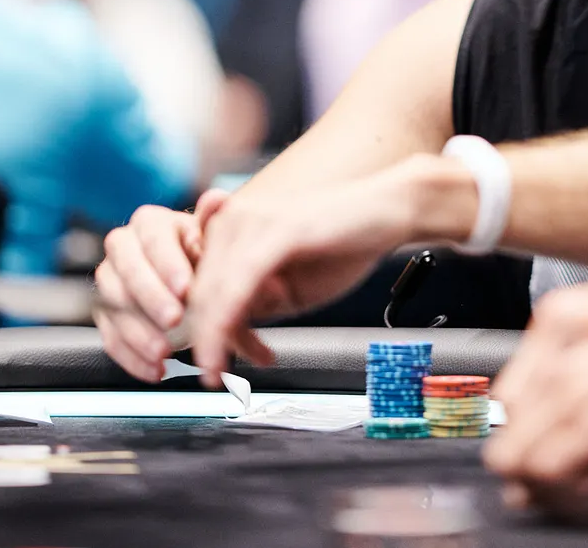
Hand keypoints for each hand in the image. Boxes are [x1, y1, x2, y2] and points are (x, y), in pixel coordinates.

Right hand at [95, 187, 230, 380]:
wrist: (198, 283)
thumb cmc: (207, 258)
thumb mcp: (216, 241)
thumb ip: (214, 224)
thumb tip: (218, 199)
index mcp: (152, 223)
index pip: (152, 237)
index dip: (168, 264)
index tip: (186, 288)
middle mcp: (124, 246)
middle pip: (126, 269)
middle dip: (150, 298)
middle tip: (175, 320)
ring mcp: (110, 280)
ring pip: (112, 304)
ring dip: (138, 332)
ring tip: (165, 352)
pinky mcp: (106, 313)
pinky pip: (109, 336)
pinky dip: (131, 357)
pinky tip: (154, 370)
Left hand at [187, 158, 442, 379]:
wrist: (388, 213)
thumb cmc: (344, 246)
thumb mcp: (290, 286)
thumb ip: (256, 303)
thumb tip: (227, 331)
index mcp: (231, 227)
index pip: (199, 286)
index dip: (204, 329)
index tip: (216, 360)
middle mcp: (232, 220)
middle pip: (199, 293)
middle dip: (209, 341)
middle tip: (222, 374)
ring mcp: (250, 223)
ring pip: (211, 295)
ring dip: (213, 341)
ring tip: (225, 372)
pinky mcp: (273, 234)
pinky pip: (236, 289)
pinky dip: (226, 328)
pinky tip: (230, 353)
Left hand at [485, 288, 587, 516]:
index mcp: (561, 330)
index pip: (510, 400)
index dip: (524, 438)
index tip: (541, 465)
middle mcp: (558, 358)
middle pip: (508, 431)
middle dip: (526, 471)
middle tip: (552, 495)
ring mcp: (571, 386)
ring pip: (517, 457)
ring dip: (541, 488)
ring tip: (574, 503)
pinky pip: (548, 471)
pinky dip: (561, 497)